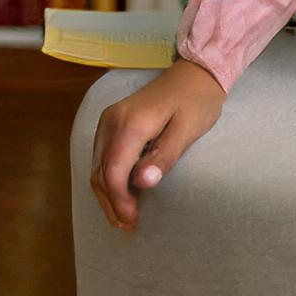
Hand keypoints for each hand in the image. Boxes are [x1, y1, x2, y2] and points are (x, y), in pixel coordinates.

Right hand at [89, 58, 227, 230]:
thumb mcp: (188, 130)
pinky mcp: (112, 122)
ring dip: (108, 193)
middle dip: (111, 202)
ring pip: (98, 166)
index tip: (132, 220)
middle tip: (127, 224)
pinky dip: (109, 178)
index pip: (113, 173)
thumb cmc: (198, 100)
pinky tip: (123, 191)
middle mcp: (111, 122)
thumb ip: (164, 156)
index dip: (120, 201)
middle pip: (100, 172)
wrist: (196, 71)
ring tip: (124, 215)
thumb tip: (142, 183)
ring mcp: (108, 121)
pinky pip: (103, 156)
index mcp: (130, 124)